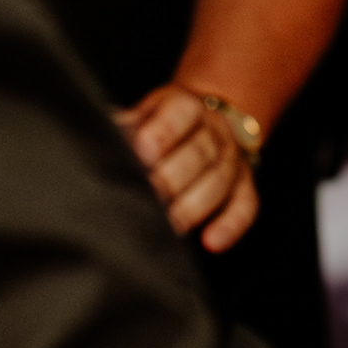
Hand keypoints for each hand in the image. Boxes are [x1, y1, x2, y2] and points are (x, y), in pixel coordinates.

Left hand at [120, 83, 261, 251]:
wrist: (202, 124)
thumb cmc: (157, 126)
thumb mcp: (141, 114)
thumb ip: (125, 126)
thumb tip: (102, 138)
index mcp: (186, 105)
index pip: (181, 111)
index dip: (163, 132)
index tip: (142, 151)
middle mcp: (214, 129)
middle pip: (201, 151)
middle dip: (174, 176)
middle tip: (150, 195)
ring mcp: (232, 158)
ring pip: (221, 179)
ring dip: (196, 204)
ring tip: (171, 224)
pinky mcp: (243, 185)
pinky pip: (245, 205)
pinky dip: (231, 225)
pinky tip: (211, 242)